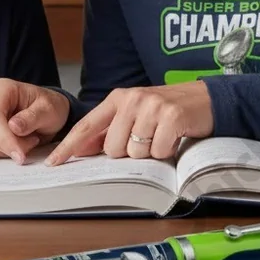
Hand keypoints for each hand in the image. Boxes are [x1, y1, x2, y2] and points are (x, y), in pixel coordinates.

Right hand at [0, 78, 71, 163]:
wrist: (44, 111)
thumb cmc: (46, 107)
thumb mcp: (48, 110)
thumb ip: (32, 117)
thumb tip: (13, 127)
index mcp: (1, 88)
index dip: (5, 138)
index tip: (20, 155)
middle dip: (12, 145)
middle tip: (34, 141)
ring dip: (8, 149)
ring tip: (27, 138)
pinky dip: (2, 152)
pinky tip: (15, 142)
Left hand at [45, 81, 213, 165]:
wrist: (205, 98)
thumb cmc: (167, 110)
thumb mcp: (135, 113)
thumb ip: (110, 129)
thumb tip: (83, 148)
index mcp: (119, 98)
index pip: (87, 125)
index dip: (69, 145)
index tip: (54, 161)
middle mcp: (132, 99)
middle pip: (112, 148)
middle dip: (128, 152)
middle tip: (146, 139)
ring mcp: (152, 107)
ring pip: (135, 152)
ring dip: (149, 152)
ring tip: (161, 137)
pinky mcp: (172, 117)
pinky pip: (158, 152)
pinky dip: (167, 152)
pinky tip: (173, 138)